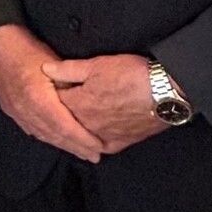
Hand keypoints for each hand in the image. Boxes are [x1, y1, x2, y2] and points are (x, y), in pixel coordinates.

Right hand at [0, 25, 103, 162]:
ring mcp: (15, 111)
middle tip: (95, 156)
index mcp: (38, 99)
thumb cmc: (27, 48)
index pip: (65, 127)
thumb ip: (69, 87)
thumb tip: (86, 104)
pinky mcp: (10, 109)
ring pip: (42, 134)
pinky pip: (30, 128)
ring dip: (62, 145)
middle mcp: (26, 110)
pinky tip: (55, 140)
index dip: (82, 139)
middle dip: (76, 147)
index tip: (99, 147)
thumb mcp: (54, 64)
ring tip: (80, 152)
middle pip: (55, 135)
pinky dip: (46, 136)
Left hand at [43, 54, 167, 154]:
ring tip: (75, 119)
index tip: (52, 89)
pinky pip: (101, 146)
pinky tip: (91, 141)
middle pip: (66, 121)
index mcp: (78, 104)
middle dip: (60, 113)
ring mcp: (103, 136)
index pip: (55, 101)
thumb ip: (69, 69)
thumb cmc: (131, 75)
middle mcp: (87, 124)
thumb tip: (45, 70)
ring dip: (75, 129)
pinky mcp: (120, 142)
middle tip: (59, 106)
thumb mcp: (97, 65)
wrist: (165, 92)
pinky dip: (94, 143)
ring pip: (81, 135)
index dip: (53, 93)